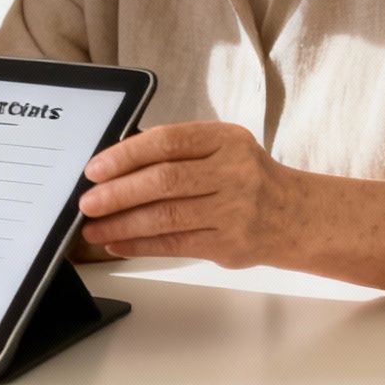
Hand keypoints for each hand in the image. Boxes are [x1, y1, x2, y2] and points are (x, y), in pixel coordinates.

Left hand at [78, 122, 304, 266]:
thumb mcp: (222, 149)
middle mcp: (233, 171)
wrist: (296, 216)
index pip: (167, 142)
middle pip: (164, 180)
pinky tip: (118, 243)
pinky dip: (141, 244)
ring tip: (94, 228)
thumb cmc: (246, 178)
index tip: (95, 169)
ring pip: (166, 216)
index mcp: (226, 139)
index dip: (125, 155)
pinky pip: (175, 244)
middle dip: (117, 193)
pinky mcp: (230, 243)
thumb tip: (115, 162)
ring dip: (122, 223)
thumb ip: (178, 152)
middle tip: (87, 202)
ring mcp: (234, 209)